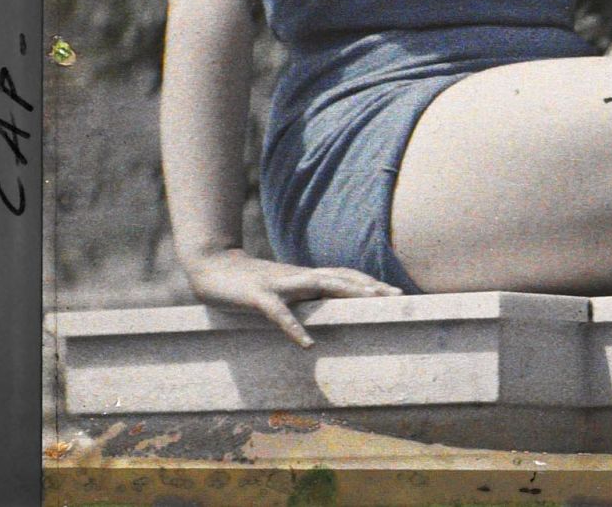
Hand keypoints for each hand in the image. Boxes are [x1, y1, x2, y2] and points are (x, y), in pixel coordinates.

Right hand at [184, 247, 401, 347]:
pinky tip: (307, 344)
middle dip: (370, 286)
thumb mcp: (282, 290)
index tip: (398, 293)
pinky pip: (279, 313)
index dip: (371, 283)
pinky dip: (294, 327)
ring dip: (346, 291)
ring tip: (369, 302)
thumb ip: (302, 297)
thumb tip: (325, 310)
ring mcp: (280, 283)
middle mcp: (298, 276)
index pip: (345, 276)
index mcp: (305, 276)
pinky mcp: (258, 296)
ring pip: (319, 284)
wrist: (213, 267)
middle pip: (341, 277)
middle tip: (397, 296)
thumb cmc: (250, 283)